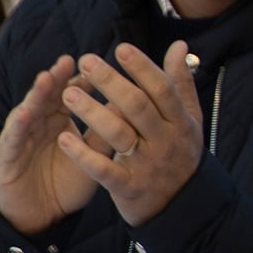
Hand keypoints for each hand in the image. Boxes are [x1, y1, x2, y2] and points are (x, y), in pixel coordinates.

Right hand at [0, 56, 101, 236]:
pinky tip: (25, 113)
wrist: (40, 217)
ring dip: (37, 95)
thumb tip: (133, 104)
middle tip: (70, 61)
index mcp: (60, 122)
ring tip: (48, 78)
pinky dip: (18, 125)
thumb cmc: (66, 183)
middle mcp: (39, 124)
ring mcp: (21, 138)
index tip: (100, 64)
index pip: (72, 96)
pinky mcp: (7, 157)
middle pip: (49, 97)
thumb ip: (107, 130)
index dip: (85, 81)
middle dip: (59, 79)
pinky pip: (13, 140)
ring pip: (29, 112)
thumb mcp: (92, 156)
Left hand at [55, 44, 207, 227]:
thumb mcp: (188, 119)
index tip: (120, 49)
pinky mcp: (129, 188)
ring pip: (119, 134)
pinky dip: (83, 155)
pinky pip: (104, 170)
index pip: (162, 89)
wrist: (183, 207)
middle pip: (137, 106)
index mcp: (180, 121)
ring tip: (66, 94)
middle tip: (85, 61)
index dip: (142, 68)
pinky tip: (64, 139)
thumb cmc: (180, 154)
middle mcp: (165, 140)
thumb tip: (179, 46)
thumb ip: (180, 83)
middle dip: (110, 82)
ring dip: (91, 112)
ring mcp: (147, 165)